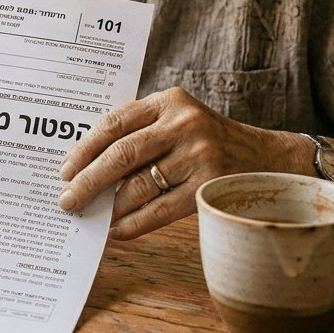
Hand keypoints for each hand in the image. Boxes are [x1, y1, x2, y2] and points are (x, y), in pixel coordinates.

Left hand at [57, 86, 288, 239]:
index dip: (85, 148)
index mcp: (169, 101)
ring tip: (92, 217)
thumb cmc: (211, 141)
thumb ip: (142, 132)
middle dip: (88, 179)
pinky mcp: (209, 186)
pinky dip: (134, 223)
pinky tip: (118, 231)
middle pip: (122, 154)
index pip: (115, 122)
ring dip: (110, 206)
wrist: (269, 159)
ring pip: (138, 185)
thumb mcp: (180, 120)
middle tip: (67, 199)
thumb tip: (90, 167)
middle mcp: (183, 124)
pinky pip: (160, 209)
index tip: (64, 169)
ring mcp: (198, 155)